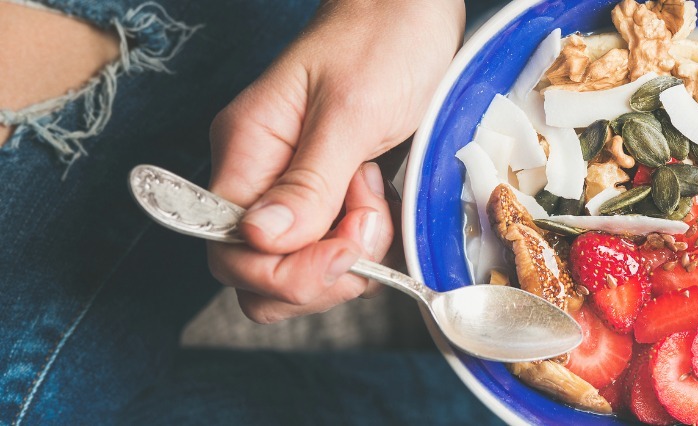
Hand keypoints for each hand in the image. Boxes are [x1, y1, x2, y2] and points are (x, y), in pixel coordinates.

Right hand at [207, 0, 463, 322]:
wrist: (415, 11)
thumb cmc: (383, 42)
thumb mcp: (350, 112)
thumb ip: (308, 181)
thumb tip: (260, 240)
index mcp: (246, 151)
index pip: (230, 250)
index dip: (286, 270)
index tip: (346, 248)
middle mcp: (261, 177)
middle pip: (260, 273)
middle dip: (322, 270)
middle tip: (370, 220)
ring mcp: (296, 189)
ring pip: (301, 268)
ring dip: (351, 258)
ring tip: (380, 199)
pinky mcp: (332, 195)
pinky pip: (335, 250)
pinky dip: (368, 246)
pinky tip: (388, 203)